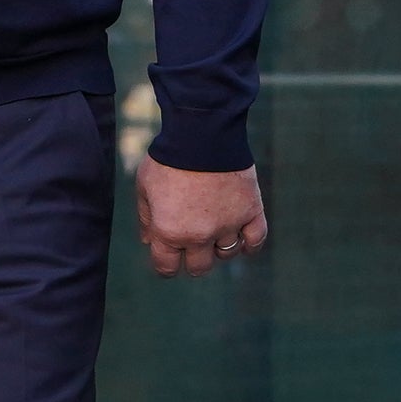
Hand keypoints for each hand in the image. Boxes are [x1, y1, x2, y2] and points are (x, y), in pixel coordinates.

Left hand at [137, 159, 266, 278]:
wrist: (202, 134)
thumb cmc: (168, 159)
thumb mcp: (144, 188)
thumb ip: (146, 218)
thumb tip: (149, 241)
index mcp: (169, 232)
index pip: (167, 267)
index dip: (166, 265)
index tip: (168, 259)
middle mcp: (199, 235)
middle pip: (199, 267)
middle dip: (193, 259)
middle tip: (192, 244)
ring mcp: (228, 225)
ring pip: (227, 253)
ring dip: (219, 248)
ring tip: (215, 231)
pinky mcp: (250, 211)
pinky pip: (256, 240)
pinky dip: (250, 244)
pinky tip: (243, 240)